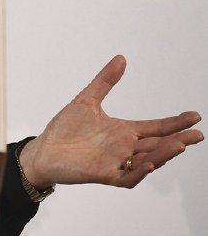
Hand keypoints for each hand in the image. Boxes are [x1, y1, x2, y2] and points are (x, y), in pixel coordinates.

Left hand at [19, 55, 202, 188]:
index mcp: (123, 131)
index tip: (194, 116)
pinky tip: (147, 163)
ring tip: (179, 145)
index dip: (175, 123)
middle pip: (157, 145)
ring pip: (147, 161)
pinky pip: (127, 177)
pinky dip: (138, 172)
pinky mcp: (103, 174)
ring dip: (163, 155)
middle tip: (197, 134)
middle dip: (178, 140)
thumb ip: (105, 81)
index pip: (156, 127)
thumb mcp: (86, 100)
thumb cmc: (64, 129)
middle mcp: (123, 148)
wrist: (42, 150)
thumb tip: (121, 58)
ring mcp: (115, 162)